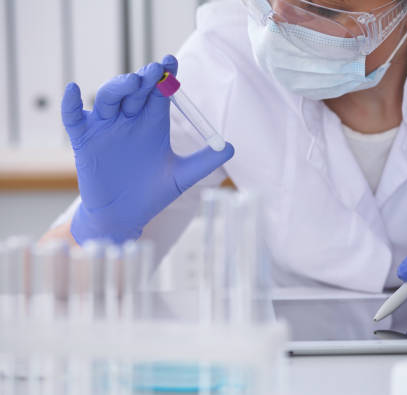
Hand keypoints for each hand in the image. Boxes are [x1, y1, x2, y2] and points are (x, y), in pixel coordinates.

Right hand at [61, 55, 234, 243]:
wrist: (126, 216)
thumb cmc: (153, 193)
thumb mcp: (182, 176)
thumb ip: (205, 161)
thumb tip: (232, 148)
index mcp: (153, 121)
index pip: (159, 91)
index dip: (165, 75)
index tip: (172, 62)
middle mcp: (129, 118)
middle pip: (135, 89)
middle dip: (145, 78)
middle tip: (156, 71)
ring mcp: (105, 127)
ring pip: (108, 98)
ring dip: (118, 87)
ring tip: (132, 82)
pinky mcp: (84, 140)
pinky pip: (73, 118)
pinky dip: (70, 104)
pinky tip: (74, 90)